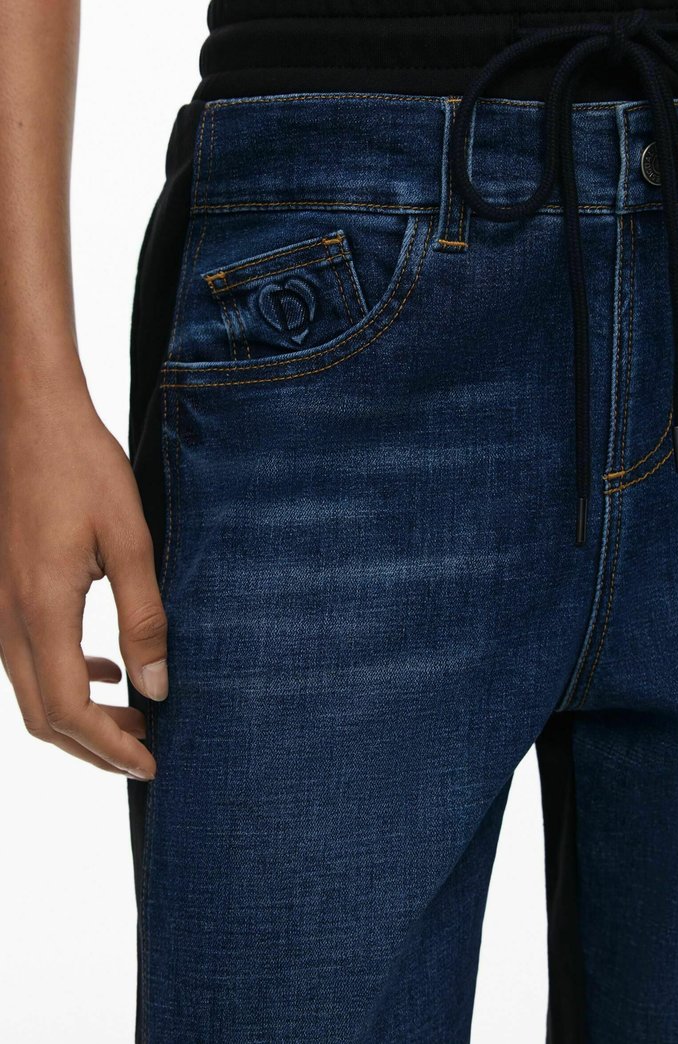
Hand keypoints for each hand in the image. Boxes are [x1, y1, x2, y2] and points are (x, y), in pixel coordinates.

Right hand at [0, 377, 166, 778]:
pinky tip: (108, 668)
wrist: (31, 417)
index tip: (151, 764)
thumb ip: (145, 617)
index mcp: (41, 611)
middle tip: (148, 750)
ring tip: (137, 714)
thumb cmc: (82, 468)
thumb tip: (159, 687)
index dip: (110, 748)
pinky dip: (68, 680)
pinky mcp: (3, 593)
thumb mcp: (129, 540)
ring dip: (82, 716)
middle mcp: (8, 619)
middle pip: (43, 718)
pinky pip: (29, 660)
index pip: (69, 712)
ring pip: (33, 693)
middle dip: (95, 746)